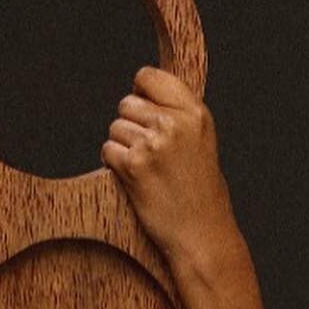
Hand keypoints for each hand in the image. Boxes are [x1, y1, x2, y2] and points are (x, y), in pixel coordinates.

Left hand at [100, 64, 238, 266]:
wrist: (201, 232)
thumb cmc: (200, 190)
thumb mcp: (201, 140)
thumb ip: (177, 113)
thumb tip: (140, 92)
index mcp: (194, 112)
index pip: (148, 77)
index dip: (140, 92)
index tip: (144, 108)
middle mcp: (173, 124)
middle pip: (126, 103)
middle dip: (130, 123)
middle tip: (148, 149)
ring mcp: (152, 144)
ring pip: (115, 128)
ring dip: (122, 146)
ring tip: (146, 167)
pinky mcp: (133, 166)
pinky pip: (107, 150)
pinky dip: (114, 164)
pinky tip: (135, 178)